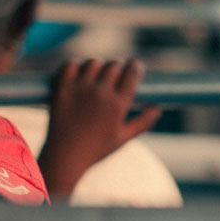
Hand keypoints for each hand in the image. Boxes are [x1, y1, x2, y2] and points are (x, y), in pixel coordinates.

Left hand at [38, 58, 160, 195]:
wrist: (64, 157)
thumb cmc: (95, 150)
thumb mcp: (121, 139)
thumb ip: (142, 123)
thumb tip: (157, 109)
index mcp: (117, 104)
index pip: (132, 72)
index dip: (135, 67)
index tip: (132, 68)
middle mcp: (100, 94)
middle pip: (113, 65)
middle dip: (116, 68)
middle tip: (111, 77)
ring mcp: (80, 90)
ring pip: (93, 63)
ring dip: (95, 67)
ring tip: (93, 79)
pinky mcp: (62, 89)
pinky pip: (69, 65)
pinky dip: (73, 67)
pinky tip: (76, 77)